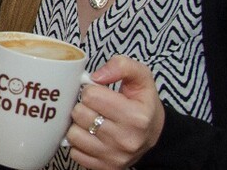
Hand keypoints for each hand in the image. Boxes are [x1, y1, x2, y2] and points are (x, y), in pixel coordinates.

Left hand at [64, 55, 164, 169]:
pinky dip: (79, 143)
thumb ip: (122, 66)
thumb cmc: (143, 106)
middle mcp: (126, 139)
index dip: (92, 90)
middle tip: (95, 108)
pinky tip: (91, 137)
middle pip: (79, 113)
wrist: (154, 136)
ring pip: (72, 134)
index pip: (91, 95)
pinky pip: (74, 152)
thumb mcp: (141, 79)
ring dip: (78, 125)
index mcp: (136, 116)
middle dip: (84, 107)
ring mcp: (115, 156)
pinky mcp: (104, 168)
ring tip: (92, 121)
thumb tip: (96, 75)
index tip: (100, 94)